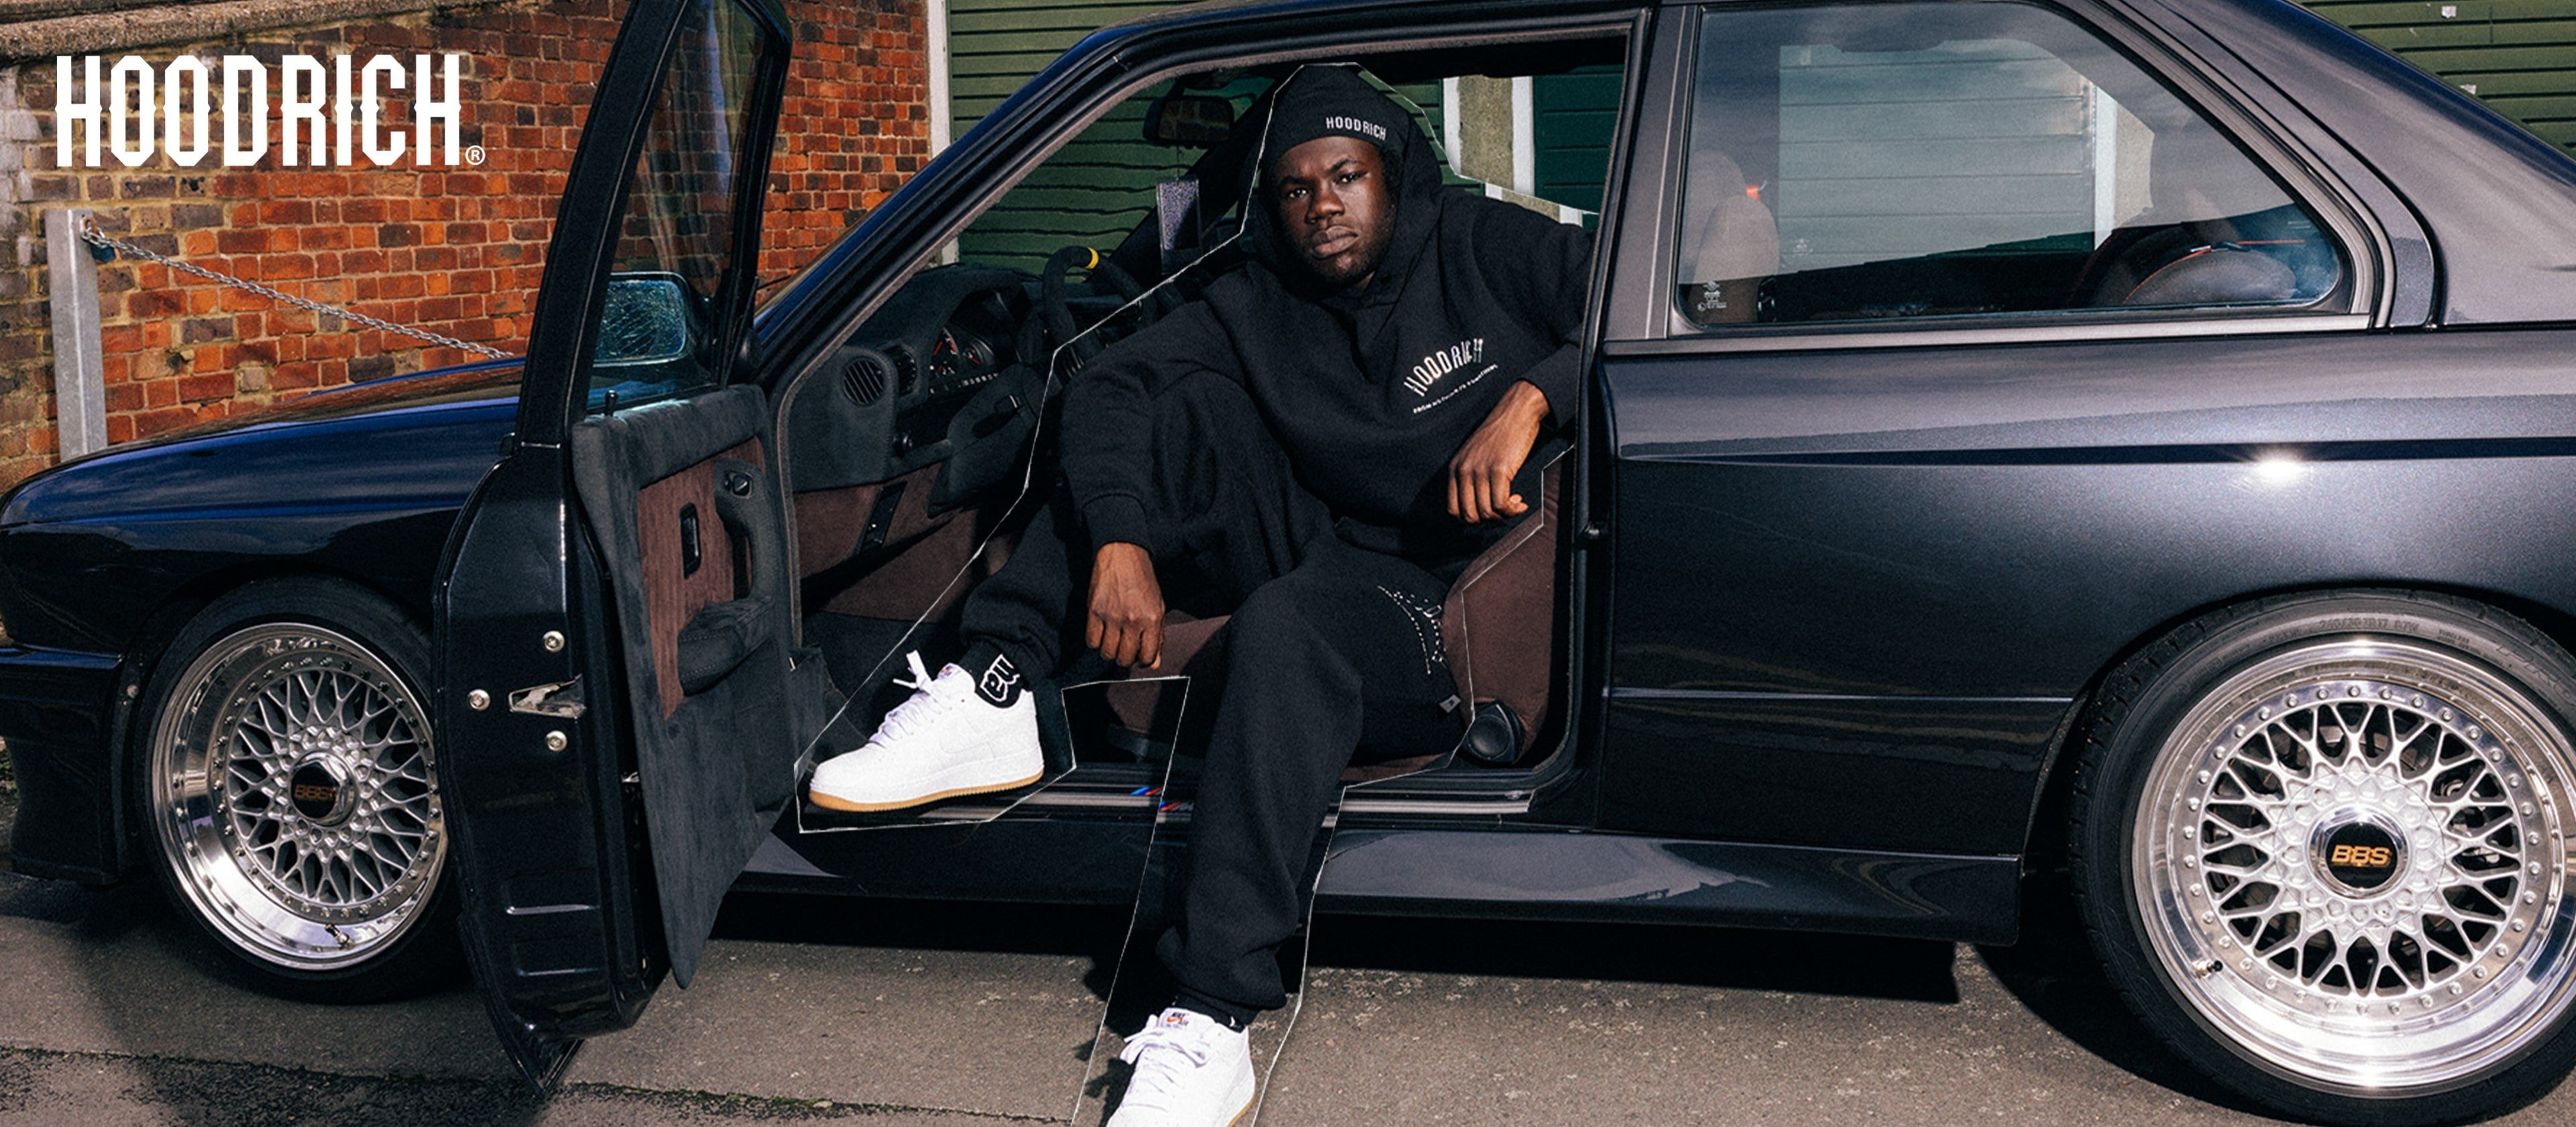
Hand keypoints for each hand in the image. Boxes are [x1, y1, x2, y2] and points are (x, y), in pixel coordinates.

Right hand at [1086, 542, 1165, 668]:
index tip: (1140, 655)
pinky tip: (1101, 633)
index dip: (1144, 661)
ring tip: (1113, 641)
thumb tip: (1155, 663)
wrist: (1123, 553)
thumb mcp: (1158, 606)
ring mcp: (1111, 616)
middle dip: (1125, 659)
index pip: (1148, 657)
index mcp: (1151, 619)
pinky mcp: (1094, 611)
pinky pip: (1091, 641)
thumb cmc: (1142, 580)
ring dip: (1110, 652)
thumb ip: (1157, 636)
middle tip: (1125, 649)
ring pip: (1107, 653)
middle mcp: (1132, 620)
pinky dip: (1095, 642)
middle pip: (1125, 659)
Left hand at [1446, 380, 1552, 522]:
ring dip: (1504, 516)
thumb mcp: (1475, 455)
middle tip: (1503, 512)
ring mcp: (1480, 470)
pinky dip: (1513, 510)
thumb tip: (1480, 506)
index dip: (1473, 519)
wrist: (1516, 412)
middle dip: (1489, 521)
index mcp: (1455, 468)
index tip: (1488, 513)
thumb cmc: (1500, 434)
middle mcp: (1464, 470)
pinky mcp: (1499, 470)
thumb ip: (1471, 477)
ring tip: (1515, 505)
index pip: (1453, 509)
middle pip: (1469, 516)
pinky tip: (1520, 502)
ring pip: (1486, 513)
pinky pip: (1501, 504)